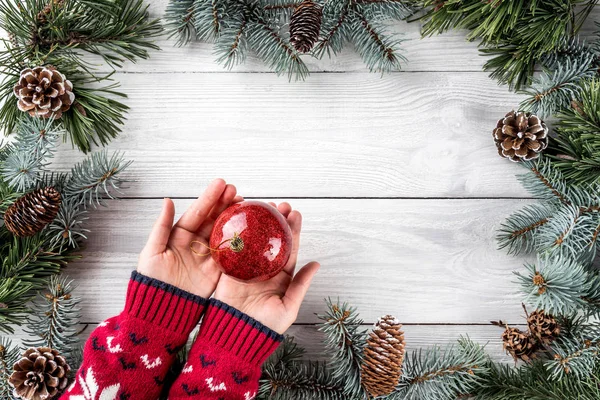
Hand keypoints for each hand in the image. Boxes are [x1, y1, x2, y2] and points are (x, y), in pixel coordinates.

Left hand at [137, 179, 241, 297]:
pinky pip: (232, 254)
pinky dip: (241, 243)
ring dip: (235, 219)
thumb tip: (167, 200)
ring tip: (246, 204)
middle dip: (225, 204)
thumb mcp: (152, 251)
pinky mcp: (218, 271)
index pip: (197, 212)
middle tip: (236, 191)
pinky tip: (249, 230)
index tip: (221, 184)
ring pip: (225, 233)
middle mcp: (195, 243)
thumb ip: (161, 226)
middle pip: (213, 219)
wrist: (162, 310)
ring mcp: (208, 256)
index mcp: (179, 235)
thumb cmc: (151, 281)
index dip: (209, 198)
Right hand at [213, 202, 319, 333]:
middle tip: (279, 204)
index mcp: (280, 275)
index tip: (295, 213)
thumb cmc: (264, 326)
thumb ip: (300, 284)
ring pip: (252, 238)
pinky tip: (239, 216)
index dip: (292, 230)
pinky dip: (235, 231)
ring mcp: (245, 266)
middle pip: (270, 238)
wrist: (235, 335)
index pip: (288, 247)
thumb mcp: (288, 307)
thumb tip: (317, 264)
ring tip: (262, 205)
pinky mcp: (228, 267)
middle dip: (275, 220)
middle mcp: (263, 268)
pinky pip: (232, 246)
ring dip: (257, 221)